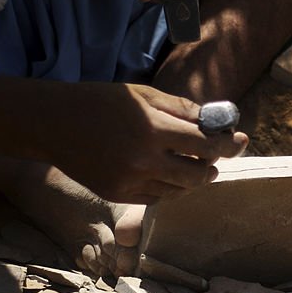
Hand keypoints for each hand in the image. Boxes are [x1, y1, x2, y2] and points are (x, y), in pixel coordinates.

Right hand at [49, 83, 246, 203]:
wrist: (51, 123)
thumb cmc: (101, 102)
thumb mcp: (144, 95)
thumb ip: (183, 110)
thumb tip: (216, 121)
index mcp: (153, 129)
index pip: (206, 144)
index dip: (228, 144)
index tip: (239, 140)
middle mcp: (143, 159)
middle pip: (198, 175)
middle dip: (212, 166)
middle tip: (213, 157)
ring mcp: (130, 181)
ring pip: (179, 189)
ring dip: (191, 178)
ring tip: (190, 164)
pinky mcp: (117, 194)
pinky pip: (156, 197)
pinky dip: (167, 187)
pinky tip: (164, 172)